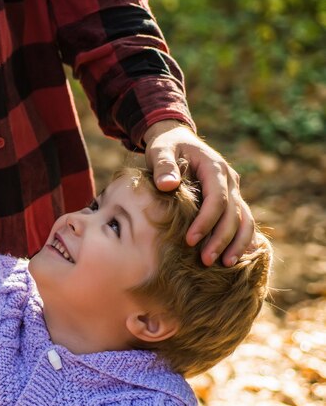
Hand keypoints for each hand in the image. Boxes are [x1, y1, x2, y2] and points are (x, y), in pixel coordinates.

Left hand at [143, 120, 254, 266]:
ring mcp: (233, 191)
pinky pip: (243, 221)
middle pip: (234, 213)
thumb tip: (167, 184)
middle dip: (222, 239)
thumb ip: (163, 165)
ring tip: (225, 265)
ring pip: (245, 220)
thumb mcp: (160, 150)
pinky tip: (235, 258)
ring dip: (237, 243)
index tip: (190, 241)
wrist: (178, 140)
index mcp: (214, 167)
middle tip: (206, 261)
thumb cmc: (167, 146)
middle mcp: (230, 180)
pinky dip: (242, 239)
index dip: (206, 221)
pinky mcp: (231, 200)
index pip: (217, 198)